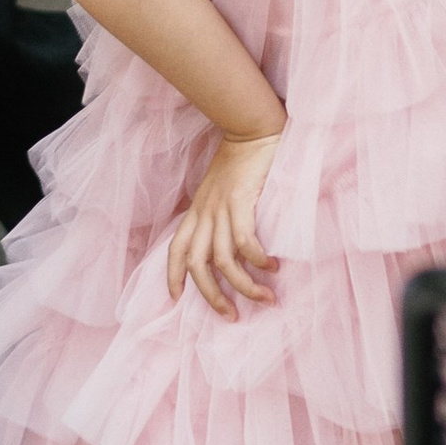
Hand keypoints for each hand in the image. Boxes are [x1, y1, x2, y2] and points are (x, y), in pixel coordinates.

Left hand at [166, 125, 282, 319]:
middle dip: (212, 296)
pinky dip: (257, 259)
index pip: (176, 249)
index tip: (175, 299)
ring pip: (223, 261)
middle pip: (197, 265)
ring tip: (267, 297)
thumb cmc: (241, 161)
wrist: (251, 128)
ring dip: (245, 286)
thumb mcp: (222, 192)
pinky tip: (273, 266)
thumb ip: (224, 217)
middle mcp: (204, 213)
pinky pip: (244, 241)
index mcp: (197, 212)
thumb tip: (236, 248)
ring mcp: (220, 208)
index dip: (172, 276)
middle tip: (232, 316)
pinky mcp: (239, 201)